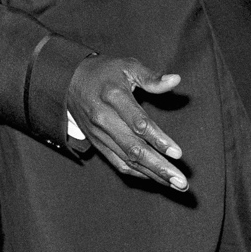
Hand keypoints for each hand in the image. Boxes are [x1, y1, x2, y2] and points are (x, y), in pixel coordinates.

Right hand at [66, 57, 186, 189]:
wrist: (69, 81)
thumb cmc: (106, 72)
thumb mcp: (128, 66)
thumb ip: (152, 77)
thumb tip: (176, 80)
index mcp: (114, 96)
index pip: (139, 124)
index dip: (158, 140)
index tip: (178, 154)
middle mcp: (105, 119)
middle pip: (134, 148)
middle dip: (159, 167)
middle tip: (181, 181)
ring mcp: (99, 134)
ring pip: (127, 160)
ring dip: (153, 175)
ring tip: (176, 185)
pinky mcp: (97, 144)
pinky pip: (118, 163)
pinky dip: (138, 173)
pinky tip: (156, 179)